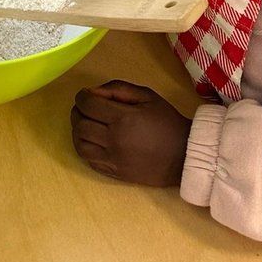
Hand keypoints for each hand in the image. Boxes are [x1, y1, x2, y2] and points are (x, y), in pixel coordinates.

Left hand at [71, 81, 190, 186]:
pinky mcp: (114, 173)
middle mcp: (113, 140)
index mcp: (122, 118)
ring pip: (80, 145)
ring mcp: (112, 159)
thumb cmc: (166, 122)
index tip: (85, 95)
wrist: (183, 155)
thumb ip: (118, 89)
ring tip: (87, 124)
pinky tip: (93, 140)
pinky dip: (85, 148)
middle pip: (80, 125)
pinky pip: (89, 160)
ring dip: (78, 132)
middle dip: (78, 112)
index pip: (87, 105)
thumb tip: (93, 91)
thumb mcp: (147, 96)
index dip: (81, 96)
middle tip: (86, 108)